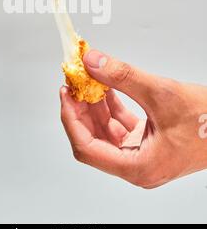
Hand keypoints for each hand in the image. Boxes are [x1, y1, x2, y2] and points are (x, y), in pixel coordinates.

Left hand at [60, 49, 206, 187]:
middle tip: (75, 81)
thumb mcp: (161, 93)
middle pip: (94, 138)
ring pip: (107, 130)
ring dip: (96, 104)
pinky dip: (112, 105)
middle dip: (81, 108)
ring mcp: (143, 153)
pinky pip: (122, 124)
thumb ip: (122, 76)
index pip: (87, 148)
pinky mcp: (150, 141)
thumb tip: (92, 61)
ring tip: (89, 79)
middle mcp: (137, 165)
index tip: (67, 93)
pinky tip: (106, 86)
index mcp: (137, 167)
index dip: (71, 119)